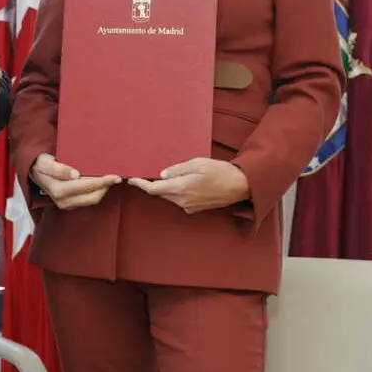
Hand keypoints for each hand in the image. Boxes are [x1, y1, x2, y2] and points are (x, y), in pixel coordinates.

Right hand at [30, 154, 121, 209]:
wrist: (35, 172)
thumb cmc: (41, 165)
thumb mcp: (46, 163)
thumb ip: (59, 169)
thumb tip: (75, 175)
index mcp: (59, 191)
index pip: (86, 187)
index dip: (102, 182)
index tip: (115, 176)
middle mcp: (64, 201)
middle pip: (93, 196)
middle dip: (106, 186)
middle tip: (118, 176)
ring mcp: (67, 204)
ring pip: (93, 199)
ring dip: (103, 189)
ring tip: (112, 178)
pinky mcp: (71, 204)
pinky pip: (89, 199)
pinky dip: (98, 191)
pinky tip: (102, 182)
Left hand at [127, 158, 250, 213]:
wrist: (239, 186)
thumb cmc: (220, 171)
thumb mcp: (197, 163)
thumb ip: (177, 169)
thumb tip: (162, 175)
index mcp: (182, 188)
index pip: (155, 189)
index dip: (142, 185)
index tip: (132, 180)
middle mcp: (183, 201)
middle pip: (161, 194)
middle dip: (153, 185)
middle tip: (146, 174)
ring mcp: (189, 206)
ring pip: (169, 197)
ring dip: (165, 188)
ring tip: (166, 176)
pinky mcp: (195, 209)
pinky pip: (179, 200)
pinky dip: (175, 192)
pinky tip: (181, 182)